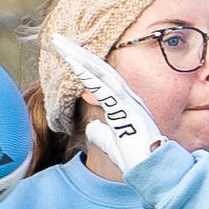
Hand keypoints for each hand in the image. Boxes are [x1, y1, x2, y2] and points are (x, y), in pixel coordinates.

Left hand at [54, 36, 165, 174]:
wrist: (151, 169)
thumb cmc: (135, 159)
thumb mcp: (112, 144)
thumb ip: (101, 134)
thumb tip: (90, 127)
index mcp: (125, 102)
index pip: (101, 77)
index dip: (83, 63)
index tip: (66, 52)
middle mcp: (127, 96)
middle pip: (99, 67)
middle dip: (78, 52)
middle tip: (58, 39)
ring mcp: (127, 101)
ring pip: (99, 72)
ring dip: (79, 57)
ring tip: (61, 44)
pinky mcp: (123, 110)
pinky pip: (102, 88)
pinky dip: (86, 75)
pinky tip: (73, 63)